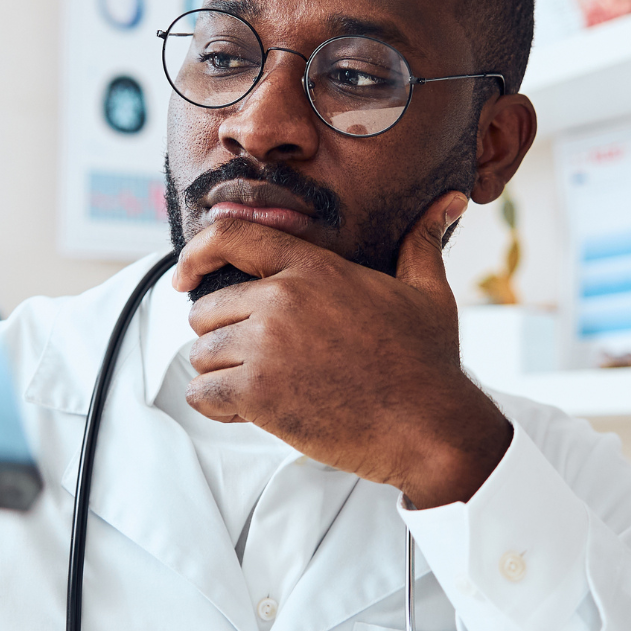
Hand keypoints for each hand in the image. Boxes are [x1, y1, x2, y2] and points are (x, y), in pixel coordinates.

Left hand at [172, 191, 511, 508]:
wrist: (429, 427)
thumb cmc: (428, 364)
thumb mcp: (427, 292)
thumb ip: (422, 241)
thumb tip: (447, 202)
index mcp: (313, 269)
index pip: (231, 237)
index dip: (195, 255)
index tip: (183, 276)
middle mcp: (282, 300)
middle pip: (207, 309)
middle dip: (223, 337)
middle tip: (258, 361)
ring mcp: (266, 346)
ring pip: (202, 354)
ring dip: (221, 374)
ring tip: (262, 389)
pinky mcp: (258, 393)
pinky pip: (202, 393)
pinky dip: (217, 406)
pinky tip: (249, 412)